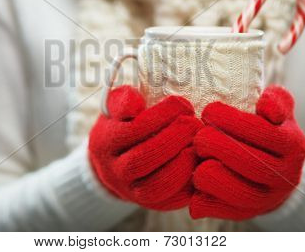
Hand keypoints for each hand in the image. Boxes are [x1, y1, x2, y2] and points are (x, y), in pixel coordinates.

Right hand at [89, 85, 202, 209]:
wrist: (112, 161)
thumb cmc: (121, 125)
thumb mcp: (115, 108)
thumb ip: (123, 100)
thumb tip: (135, 102)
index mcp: (105, 142)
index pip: (132, 130)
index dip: (159, 117)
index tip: (182, 104)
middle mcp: (114, 170)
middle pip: (143, 159)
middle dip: (174, 140)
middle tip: (194, 123)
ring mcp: (131, 191)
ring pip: (155, 186)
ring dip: (181, 165)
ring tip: (197, 145)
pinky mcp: (149, 204)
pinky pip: (169, 200)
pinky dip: (187, 185)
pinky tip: (199, 164)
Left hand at [190, 85, 304, 219]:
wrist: (275, 173)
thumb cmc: (268, 132)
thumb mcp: (279, 112)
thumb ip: (277, 100)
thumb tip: (265, 104)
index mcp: (294, 145)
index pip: (264, 133)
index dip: (233, 121)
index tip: (209, 110)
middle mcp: (287, 175)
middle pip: (251, 163)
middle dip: (218, 146)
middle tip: (199, 135)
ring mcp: (270, 198)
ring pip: (240, 193)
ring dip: (212, 174)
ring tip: (196, 157)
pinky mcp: (250, 214)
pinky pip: (228, 212)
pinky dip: (208, 202)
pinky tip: (193, 187)